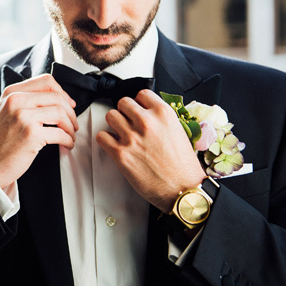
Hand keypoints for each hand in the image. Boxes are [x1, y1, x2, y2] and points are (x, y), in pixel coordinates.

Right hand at [0, 74, 77, 191]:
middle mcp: (16, 101)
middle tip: (72, 123)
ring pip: (61, 113)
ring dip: (70, 126)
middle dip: (70, 112)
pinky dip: (68, 140)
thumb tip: (55, 98)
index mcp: (11, 93)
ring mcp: (23, 117)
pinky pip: (60, 133)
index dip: (62, 92)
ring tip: (70, 134)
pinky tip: (66, 144)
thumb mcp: (6, 111)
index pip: (46, 81)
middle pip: (57, 97)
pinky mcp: (31, 135)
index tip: (68, 104)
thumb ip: (24, 100)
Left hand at [97, 89, 205, 212]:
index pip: (142, 94)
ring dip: (115, 125)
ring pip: (110, 116)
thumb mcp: (179, 132)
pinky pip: (102, 136)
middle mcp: (146, 122)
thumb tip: (147, 113)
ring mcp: (132, 137)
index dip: (139, 103)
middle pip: (123, 103)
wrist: (183, 190)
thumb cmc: (183, 166)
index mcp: (163, 114)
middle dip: (125, 113)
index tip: (139, 111)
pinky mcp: (120, 153)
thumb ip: (161, 119)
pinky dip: (106, 140)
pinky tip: (115, 146)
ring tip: (122, 135)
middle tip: (130, 124)